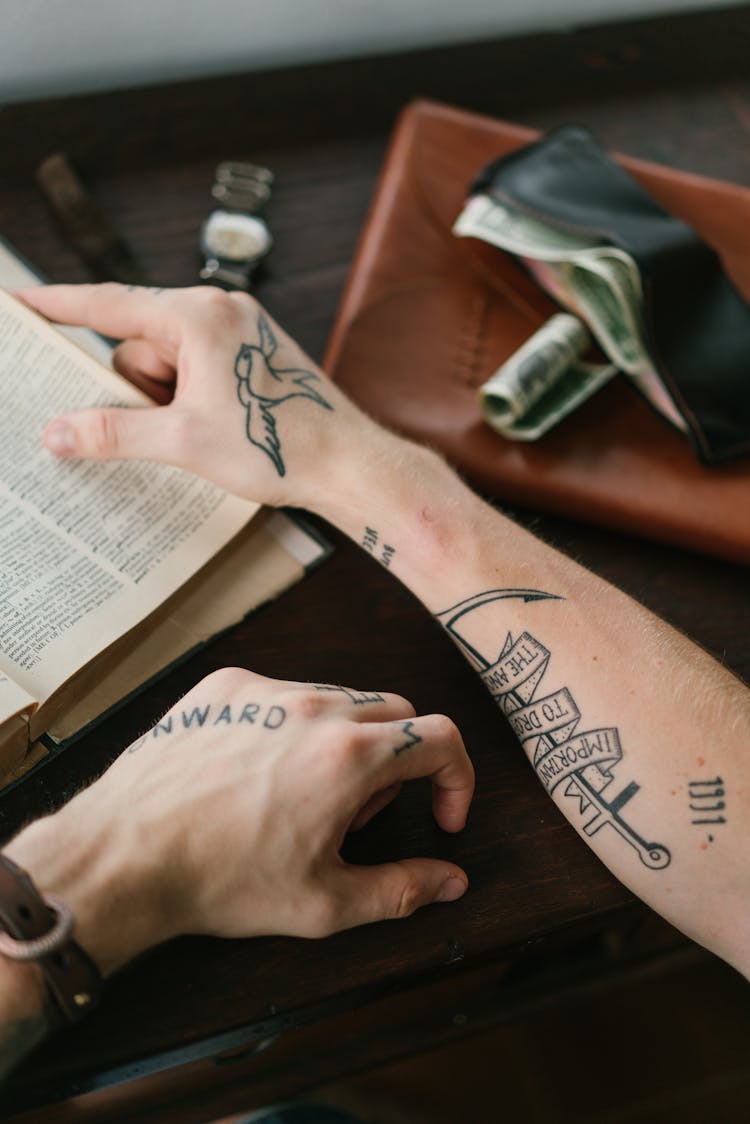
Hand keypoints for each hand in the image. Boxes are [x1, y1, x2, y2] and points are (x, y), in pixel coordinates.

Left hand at [5, 668, 472, 974]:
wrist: (125, 855)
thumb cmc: (222, 882)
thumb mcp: (324, 904)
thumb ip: (403, 889)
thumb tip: (451, 880)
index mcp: (350, 757)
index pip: (441, 737)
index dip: (456, 778)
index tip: (440, 815)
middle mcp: (315, 708)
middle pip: (396, 713)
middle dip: (399, 763)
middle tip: (356, 817)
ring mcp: (266, 689)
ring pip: (339, 700)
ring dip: (345, 744)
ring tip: (300, 799)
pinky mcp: (224, 685)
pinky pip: (283, 692)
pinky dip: (291, 726)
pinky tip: (256, 773)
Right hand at [17, 283, 378, 509]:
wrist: (349, 465)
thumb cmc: (279, 446)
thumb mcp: (183, 441)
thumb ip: (113, 432)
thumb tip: (57, 433)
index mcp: (200, 316)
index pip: (109, 305)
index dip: (58, 306)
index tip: (20, 304)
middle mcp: (220, 310)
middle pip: (139, 343)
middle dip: (141, 390)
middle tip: (167, 428)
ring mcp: (240, 331)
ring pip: (167, 362)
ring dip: (168, 402)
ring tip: (204, 434)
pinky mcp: (252, 354)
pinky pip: (196, 369)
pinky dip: (190, 399)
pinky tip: (215, 430)